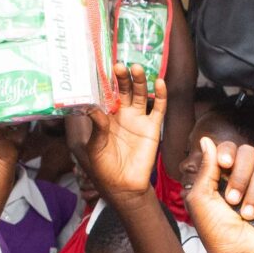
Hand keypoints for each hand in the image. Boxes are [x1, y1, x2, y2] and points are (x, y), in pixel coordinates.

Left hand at [72, 64, 165, 201]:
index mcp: (106, 116)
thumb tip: (93, 108)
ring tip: (136, 68)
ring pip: (140, 94)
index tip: (102, 67)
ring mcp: (138, 119)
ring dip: (140, 81)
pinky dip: (160, 95)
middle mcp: (123, 114)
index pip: (106, 94)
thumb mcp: (94, 147)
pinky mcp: (153, 127)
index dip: (106, 81)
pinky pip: (158, 108)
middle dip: (123, 77)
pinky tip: (159, 82)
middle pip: (124, 90)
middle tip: (119, 66)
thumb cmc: (103, 168)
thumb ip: (96, 128)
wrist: (123, 186)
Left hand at [185, 140, 253, 252]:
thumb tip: (206, 139)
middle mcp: (242, 176)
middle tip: (232, 199)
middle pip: (249, 152)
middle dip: (241, 175)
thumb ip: (206, 168)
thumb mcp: (201, 199)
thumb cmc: (215, 231)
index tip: (224, 165)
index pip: (229, 148)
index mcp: (221, 174)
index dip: (228, 152)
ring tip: (246, 214)